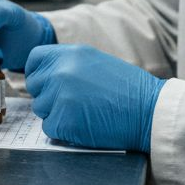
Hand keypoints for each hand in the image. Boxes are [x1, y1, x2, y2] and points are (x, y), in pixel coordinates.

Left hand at [25, 44, 165, 151]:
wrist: (149, 110)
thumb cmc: (128, 89)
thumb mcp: (95, 62)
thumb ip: (68, 64)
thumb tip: (45, 74)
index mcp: (69, 53)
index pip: (34, 59)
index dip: (38, 72)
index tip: (46, 83)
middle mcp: (61, 71)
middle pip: (34, 86)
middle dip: (48, 95)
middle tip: (74, 101)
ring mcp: (60, 96)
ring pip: (40, 108)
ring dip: (56, 113)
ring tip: (84, 112)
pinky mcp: (63, 120)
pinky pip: (50, 128)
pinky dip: (64, 130)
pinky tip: (85, 124)